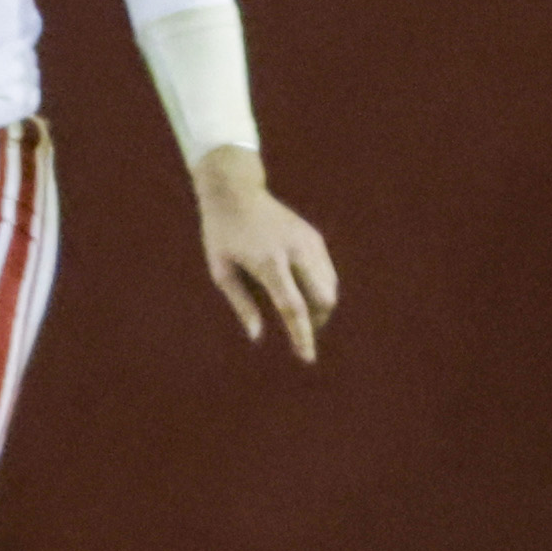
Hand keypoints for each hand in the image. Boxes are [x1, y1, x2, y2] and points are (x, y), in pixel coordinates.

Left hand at [193, 148, 335, 363]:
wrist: (235, 192)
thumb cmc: (221, 234)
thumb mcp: (221, 269)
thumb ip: (241, 303)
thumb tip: (257, 336)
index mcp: (268, 262)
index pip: (292, 307)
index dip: (302, 336)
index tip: (307, 358)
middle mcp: (295, 251)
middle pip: (322, 300)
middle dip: (316, 321)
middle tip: (300, 332)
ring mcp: (309, 242)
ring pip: (330, 288)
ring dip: (319, 307)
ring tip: (299, 313)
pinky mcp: (315, 238)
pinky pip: (326, 273)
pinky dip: (320, 289)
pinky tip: (302, 292)